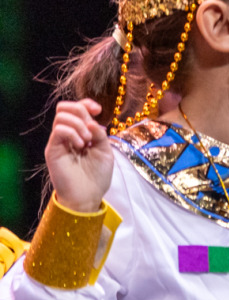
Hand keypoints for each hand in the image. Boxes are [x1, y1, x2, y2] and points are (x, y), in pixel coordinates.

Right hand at [46, 99, 112, 213]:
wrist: (88, 196)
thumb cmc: (97, 176)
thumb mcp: (105, 152)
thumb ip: (100, 135)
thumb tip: (92, 122)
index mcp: (82, 133)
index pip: (77, 109)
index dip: (86, 104)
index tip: (98, 110)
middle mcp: (68, 135)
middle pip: (66, 108)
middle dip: (81, 112)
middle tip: (90, 131)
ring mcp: (59, 141)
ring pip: (61, 117)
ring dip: (78, 125)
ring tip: (86, 142)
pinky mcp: (52, 149)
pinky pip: (58, 130)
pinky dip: (72, 133)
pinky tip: (80, 146)